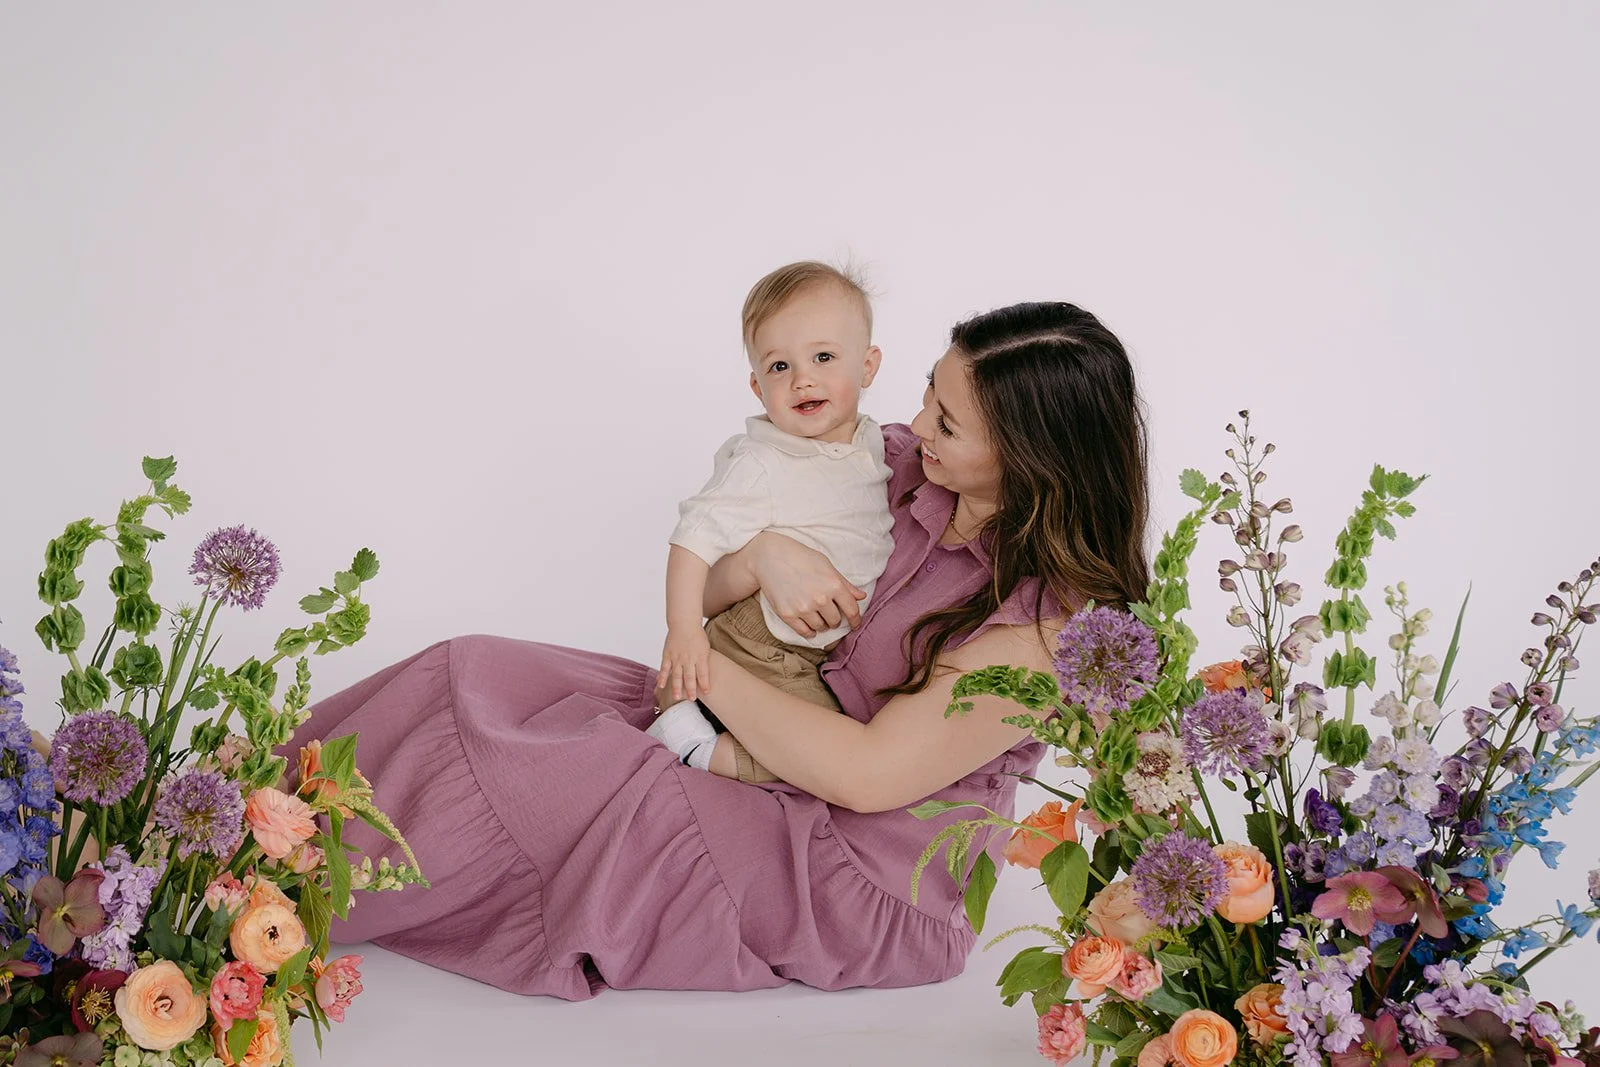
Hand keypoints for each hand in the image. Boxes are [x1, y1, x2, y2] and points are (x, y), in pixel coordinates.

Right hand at [659, 626, 712, 703]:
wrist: (684, 623)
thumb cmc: (697, 635)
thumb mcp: (705, 648)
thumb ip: (704, 662)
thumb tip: (705, 675)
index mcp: (700, 657)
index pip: (703, 673)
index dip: (704, 684)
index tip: (706, 692)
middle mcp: (688, 659)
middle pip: (690, 677)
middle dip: (691, 689)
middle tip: (691, 699)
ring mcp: (677, 658)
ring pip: (676, 675)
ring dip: (676, 687)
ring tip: (677, 697)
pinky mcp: (668, 655)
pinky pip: (664, 668)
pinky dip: (662, 677)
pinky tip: (661, 685)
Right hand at [747, 531, 867, 637]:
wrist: (770, 557)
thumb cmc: (801, 557)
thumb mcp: (827, 566)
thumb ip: (845, 584)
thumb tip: (862, 597)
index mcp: (834, 584)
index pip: (852, 610)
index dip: (855, 621)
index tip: (854, 625)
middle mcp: (820, 598)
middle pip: (835, 621)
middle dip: (834, 619)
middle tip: (829, 614)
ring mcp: (803, 608)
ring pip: (820, 627)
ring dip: (821, 624)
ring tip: (817, 615)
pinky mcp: (788, 614)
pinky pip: (804, 632)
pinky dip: (809, 631)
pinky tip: (810, 626)